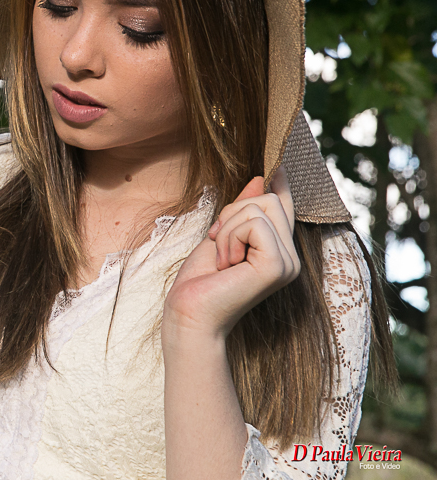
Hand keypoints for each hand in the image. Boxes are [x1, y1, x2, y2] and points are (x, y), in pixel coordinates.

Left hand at [163, 167, 297, 340]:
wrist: (188, 313)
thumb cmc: (200, 281)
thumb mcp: (221, 236)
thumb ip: (242, 212)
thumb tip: (260, 180)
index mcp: (278, 251)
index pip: (285, 207)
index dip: (281, 184)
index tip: (278, 165)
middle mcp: (291, 258)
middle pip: (268, 199)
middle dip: (232, 213)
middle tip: (218, 243)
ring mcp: (288, 263)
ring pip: (259, 208)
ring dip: (228, 228)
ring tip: (222, 259)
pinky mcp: (278, 266)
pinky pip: (254, 224)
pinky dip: (230, 237)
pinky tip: (226, 264)